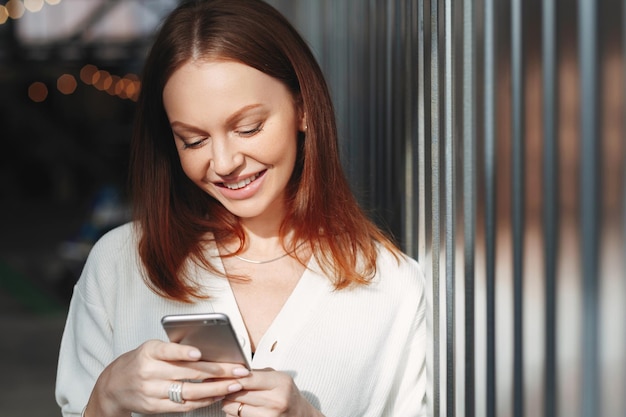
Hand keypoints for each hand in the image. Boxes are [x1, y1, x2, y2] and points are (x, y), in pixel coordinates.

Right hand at [84, 340, 248, 416]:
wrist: (113, 386)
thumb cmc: (140, 362)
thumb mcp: (152, 349)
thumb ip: (174, 349)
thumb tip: (207, 351)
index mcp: (149, 352)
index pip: (168, 351)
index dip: (184, 353)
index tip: (200, 353)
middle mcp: (149, 372)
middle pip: (187, 372)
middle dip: (217, 371)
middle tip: (238, 369)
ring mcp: (152, 392)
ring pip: (189, 391)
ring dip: (216, 388)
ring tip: (235, 384)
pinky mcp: (156, 407)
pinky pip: (184, 405)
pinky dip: (204, 400)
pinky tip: (218, 395)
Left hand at [222, 368, 323, 416]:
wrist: (300, 414)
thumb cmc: (286, 393)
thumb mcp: (278, 377)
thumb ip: (257, 374)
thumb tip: (233, 371)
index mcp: (280, 383)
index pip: (248, 379)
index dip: (233, 376)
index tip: (226, 375)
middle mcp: (276, 401)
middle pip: (238, 393)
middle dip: (228, 389)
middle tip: (225, 385)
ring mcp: (269, 416)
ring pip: (233, 407)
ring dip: (228, 402)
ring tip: (232, 397)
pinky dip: (233, 413)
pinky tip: (240, 407)